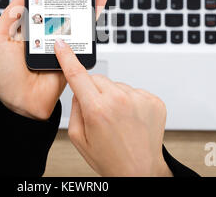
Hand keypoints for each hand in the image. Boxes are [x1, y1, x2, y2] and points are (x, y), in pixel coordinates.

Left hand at [0, 0, 107, 119]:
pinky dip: (93, 18)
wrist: (21, 102)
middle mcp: (45, 33)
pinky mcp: (72, 52)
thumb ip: (9, 15)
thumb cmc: (5, 75)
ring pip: (74, 17)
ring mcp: (60, 42)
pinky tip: (98, 2)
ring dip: (84, 0)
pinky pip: (84, 34)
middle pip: (59, 7)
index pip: (39, 2)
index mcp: (27, 28)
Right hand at [54, 40, 172, 176]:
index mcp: (97, 109)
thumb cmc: (110, 159)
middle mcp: (119, 100)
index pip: (77, 74)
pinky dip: (129, 101)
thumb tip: (79, 90)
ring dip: (113, 97)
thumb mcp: (78, 137)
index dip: (67, 57)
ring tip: (118, 120)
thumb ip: (74, 108)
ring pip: (116, 85)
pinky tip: (130, 119)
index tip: (62, 45)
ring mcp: (139, 98)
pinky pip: (133, 91)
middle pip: (97, 79)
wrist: (141, 171)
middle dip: (93, 90)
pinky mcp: (153, 100)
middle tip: (98, 113)